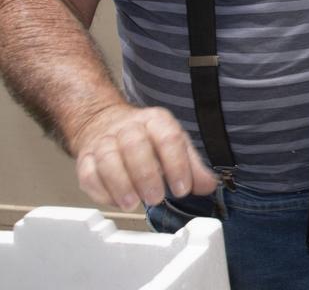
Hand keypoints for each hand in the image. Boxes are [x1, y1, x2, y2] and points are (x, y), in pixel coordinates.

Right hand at [70, 104, 218, 210]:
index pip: (169, 138)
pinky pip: (88, 174)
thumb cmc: (146, 138)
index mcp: (156, 121)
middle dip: (146, 175)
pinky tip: (115, 201)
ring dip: (121, 184)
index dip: (177, 165)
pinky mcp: (85, 158)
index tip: (182, 189)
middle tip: (156, 198)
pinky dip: (101, 191)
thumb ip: (193, 166)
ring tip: (133, 203)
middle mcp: (129, 128)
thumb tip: (208, 185)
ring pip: (108, 159)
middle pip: (135, 146)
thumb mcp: (176, 145)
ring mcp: (104, 141)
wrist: (105, 122)